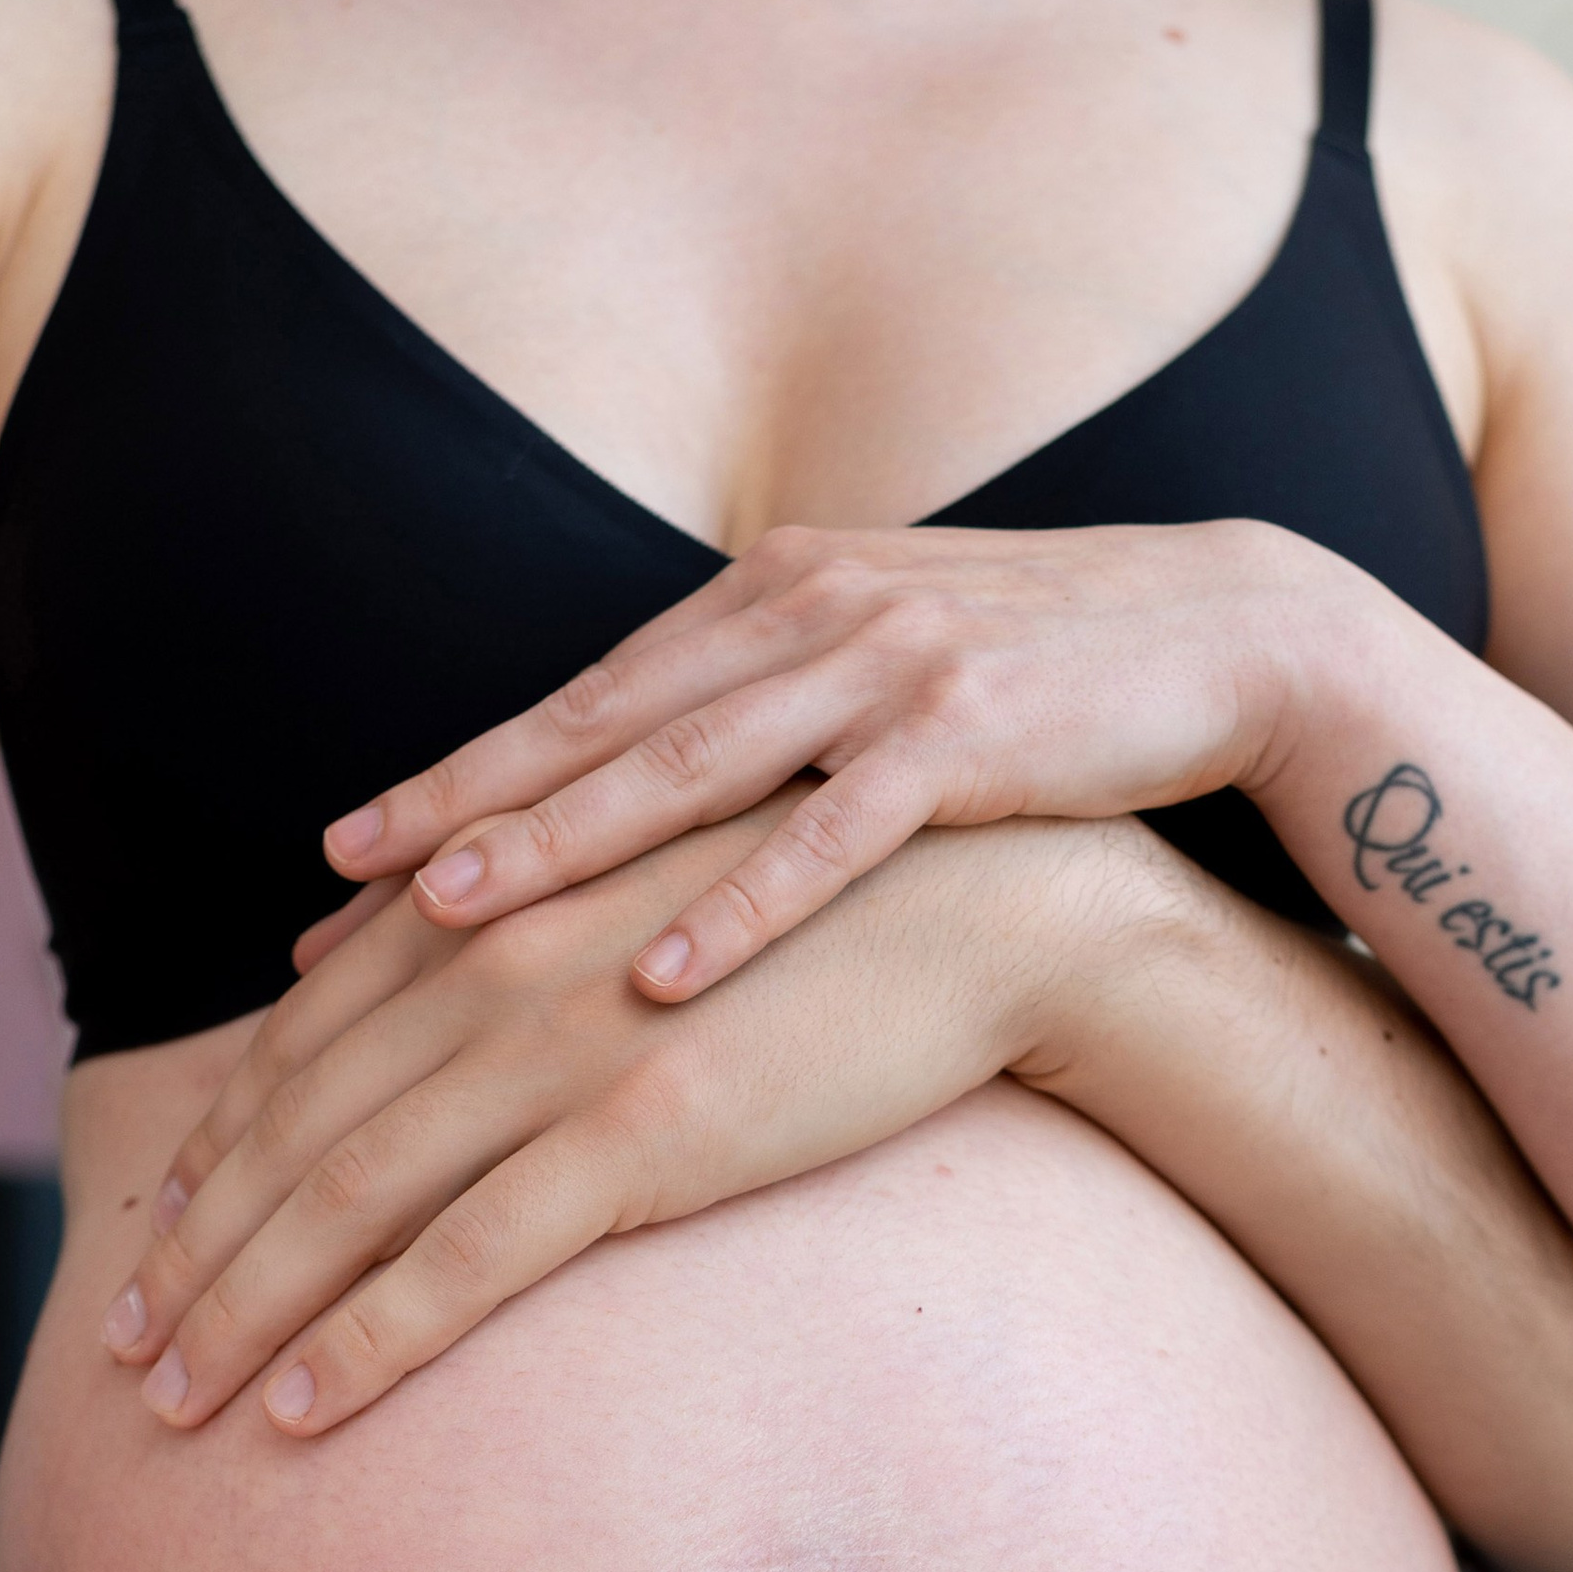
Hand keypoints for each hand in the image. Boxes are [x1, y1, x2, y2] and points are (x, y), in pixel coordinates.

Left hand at [100, 804, 1130, 1434]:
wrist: (997, 906)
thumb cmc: (829, 919)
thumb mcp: (650, 903)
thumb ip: (525, 937)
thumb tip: (416, 984)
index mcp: (491, 907)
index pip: (300, 1045)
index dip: (211, 1148)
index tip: (150, 1234)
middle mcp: (492, 963)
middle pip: (290, 1131)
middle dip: (189, 1249)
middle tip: (118, 1347)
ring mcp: (559, 1049)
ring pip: (343, 1201)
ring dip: (240, 1309)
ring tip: (169, 1402)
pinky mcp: (642, 1134)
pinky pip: (462, 1261)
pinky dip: (363, 1341)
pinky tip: (301, 1409)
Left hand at [317, 517, 1349, 994]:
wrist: (1231, 632)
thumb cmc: (1038, 682)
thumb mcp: (870, 672)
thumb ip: (756, 718)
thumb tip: (631, 807)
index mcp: (764, 598)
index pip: (579, 701)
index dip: (458, 779)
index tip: (344, 860)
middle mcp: (802, 613)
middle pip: (597, 726)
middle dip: (461, 808)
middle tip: (341, 885)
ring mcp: (883, 669)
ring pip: (687, 768)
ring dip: (562, 842)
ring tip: (452, 914)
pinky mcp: (969, 738)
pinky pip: (832, 840)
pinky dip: (740, 907)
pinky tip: (658, 973)